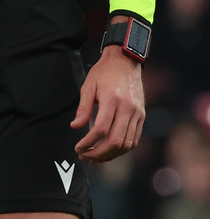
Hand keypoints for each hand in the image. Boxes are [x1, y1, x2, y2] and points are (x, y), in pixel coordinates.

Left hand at [70, 44, 144, 162]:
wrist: (125, 61)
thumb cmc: (105, 72)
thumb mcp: (89, 85)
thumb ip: (83, 108)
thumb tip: (76, 127)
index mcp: (112, 99)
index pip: (101, 129)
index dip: (89, 142)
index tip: (79, 147)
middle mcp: (128, 108)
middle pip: (115, 141)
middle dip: (99, 153)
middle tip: (86, 156)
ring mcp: (137, 113)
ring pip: (127, 144)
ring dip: (111, 155)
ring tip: (97, 157)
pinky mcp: (142, 116)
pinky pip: (134, 139)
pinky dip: (123, 148)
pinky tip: (111, 150)